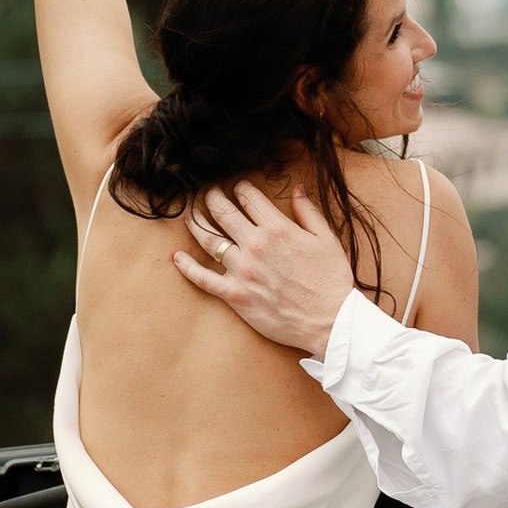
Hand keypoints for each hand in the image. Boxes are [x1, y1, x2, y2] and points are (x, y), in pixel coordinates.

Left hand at [174, 181, 356, 356]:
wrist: (329, 320)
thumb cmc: (331, 280)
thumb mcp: (326, 238)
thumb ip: (307, 211)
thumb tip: (297, 189)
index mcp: (277, 228)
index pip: (249, 197)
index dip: (240, 188)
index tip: (237, 187)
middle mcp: (255, 245)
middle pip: (223, 212)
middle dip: (213, 197)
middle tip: (209, 193)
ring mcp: (242, 271)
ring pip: (209, 240)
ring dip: (196, 223)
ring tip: (190, 215)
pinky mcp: (235, 295)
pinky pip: (203, 279)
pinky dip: (187, 267)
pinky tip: (177, 257)